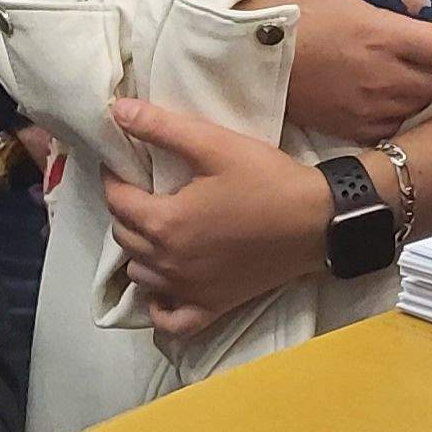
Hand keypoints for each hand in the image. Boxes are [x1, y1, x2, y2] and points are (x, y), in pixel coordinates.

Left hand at [103, 98, 337, 338]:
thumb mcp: (216, 145)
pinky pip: (169, 319)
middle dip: (125, 210)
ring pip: (140, 274)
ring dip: (139, 251)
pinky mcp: (212, 307)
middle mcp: (169, 263)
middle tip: (142, 189)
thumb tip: (118, 111)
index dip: (113, 177)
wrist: (318, 222)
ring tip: (157, 228)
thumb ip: (162, 128)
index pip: (117, 201)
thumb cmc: (267, 180)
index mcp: (166, 223)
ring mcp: (189, 290)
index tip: (122, 162)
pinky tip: (163, 287)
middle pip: (124, 237)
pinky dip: (158, 306)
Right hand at [247, 0, 431, 145]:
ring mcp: (368, 108)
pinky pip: (395, 122)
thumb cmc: (277, 8)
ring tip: (427, 62)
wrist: (233, 59)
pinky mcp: (349, 127)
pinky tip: (392, 86)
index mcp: (384, 37)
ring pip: (424, 102)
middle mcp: (385, 78)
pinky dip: (404, 105)